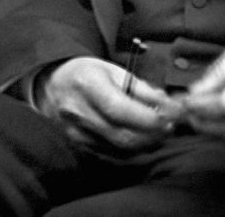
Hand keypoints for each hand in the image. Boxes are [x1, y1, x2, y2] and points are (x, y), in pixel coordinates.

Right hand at [35, 56, 183, 150]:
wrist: (53, 87)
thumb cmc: (87, 74)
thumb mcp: (112, 70)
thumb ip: (140, 87)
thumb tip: (165, 103)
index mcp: (87, 85)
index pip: (120, 109)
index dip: (148, 117)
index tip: (170, 114)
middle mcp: (79, 113)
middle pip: (122, 135)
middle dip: (153, 133)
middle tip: (171, 125)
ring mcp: (77, 134)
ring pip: (120, 149)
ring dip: (146, 143)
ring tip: (161, 131)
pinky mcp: (80, 147)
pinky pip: (112, 154)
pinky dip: (133, 149)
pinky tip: (143, 138)